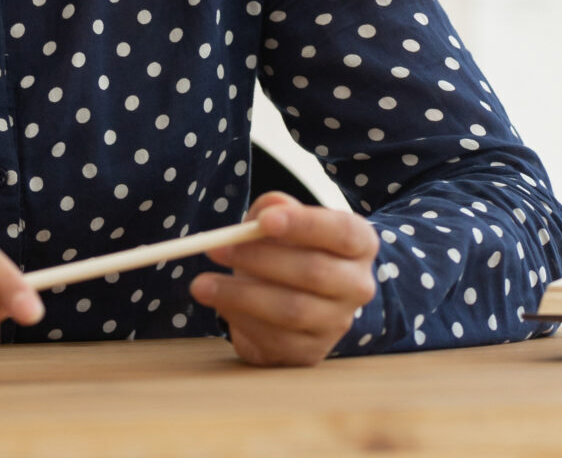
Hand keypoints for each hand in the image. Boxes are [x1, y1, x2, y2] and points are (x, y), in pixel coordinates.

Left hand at [190, 192, 378, 366]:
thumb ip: (276, 209)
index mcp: (360, 244)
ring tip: (201, 284)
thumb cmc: (292, 248)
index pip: (340, 231)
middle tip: (216, 248)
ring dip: (240, 295)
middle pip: (313, 272)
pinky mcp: (311, 354)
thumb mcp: (285, 220)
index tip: (264, 221)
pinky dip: (241, 321)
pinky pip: (275, 340)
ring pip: (291, 310)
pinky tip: (220, 305)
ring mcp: (337, 324)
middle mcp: (358, 286)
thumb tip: (268, 211)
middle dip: (260, 259)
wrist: (301, 297)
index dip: (304, 225)